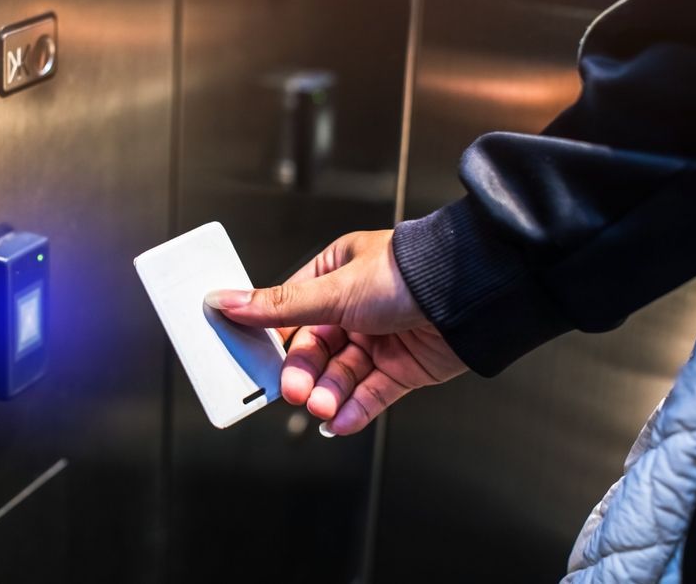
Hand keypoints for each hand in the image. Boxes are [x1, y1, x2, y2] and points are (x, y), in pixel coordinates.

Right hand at [205, 230, 467, 435]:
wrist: (469, 295)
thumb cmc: (407, 274)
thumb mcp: (332, 290)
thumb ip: (278, 307)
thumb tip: (226, 301)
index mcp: (335, 276)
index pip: (291, 313)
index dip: (272, 340)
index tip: (252, 361)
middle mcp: (356, 308)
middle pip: (314, 350)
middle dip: (303, 374)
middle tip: (294, 390)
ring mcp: (380, 339)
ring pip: (340, 376)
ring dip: (326, 394)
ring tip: (321, 406)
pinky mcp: (402, 368)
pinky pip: (370, 394)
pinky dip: (353, 409)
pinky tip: (338, 421)